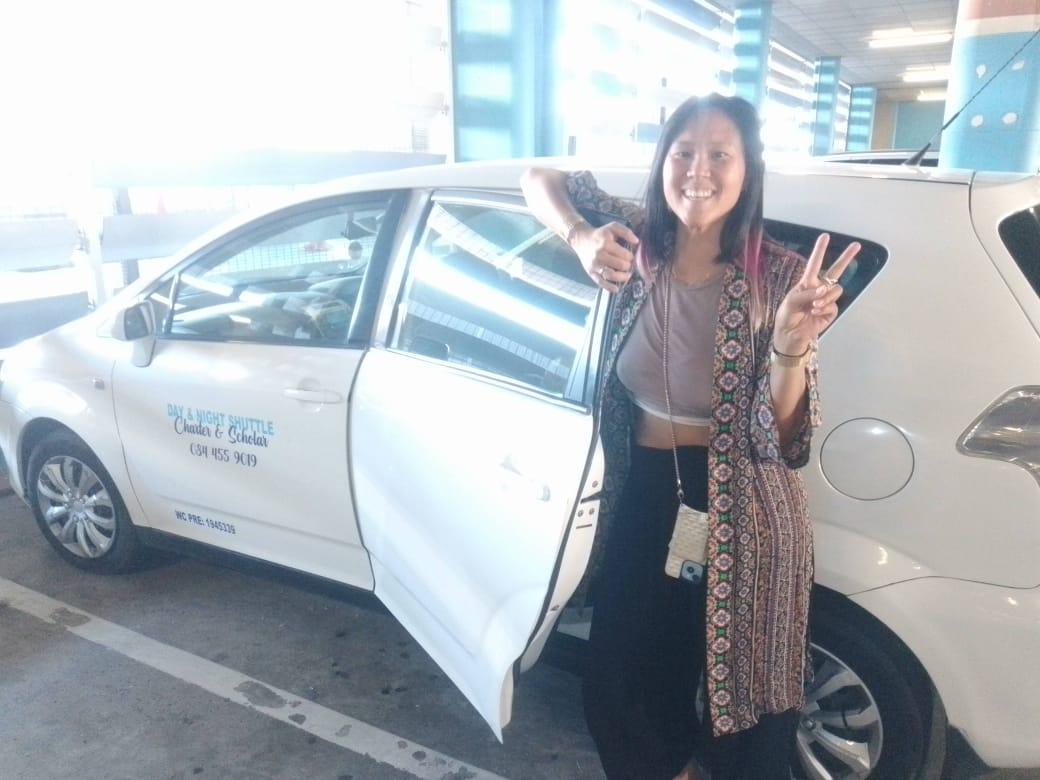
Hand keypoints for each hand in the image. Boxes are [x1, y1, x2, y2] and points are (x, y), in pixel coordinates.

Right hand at [570, 221, 638, 292]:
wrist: (581, 240)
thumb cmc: (600, 234)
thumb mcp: (613, 227)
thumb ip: (626, 232)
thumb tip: (637, 242)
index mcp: (606, 243)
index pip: (624, 254)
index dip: (630, 257)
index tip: (630, 256)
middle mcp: (599, 254)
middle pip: (620, 265)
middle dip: (628, 266)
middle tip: (628, 265)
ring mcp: (595, 265)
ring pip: (611, 275)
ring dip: (622, 277)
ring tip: (627, 275)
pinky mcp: (591, 272)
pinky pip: (601, 282)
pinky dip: (610, 287)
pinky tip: (617, 289)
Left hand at [773, 233, 859, 353]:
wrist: (790, 334)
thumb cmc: (787, 315)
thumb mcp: (792, 301)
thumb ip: (808, 293)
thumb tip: (826, 288)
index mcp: (807, 282)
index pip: (815, 263)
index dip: (820, 250)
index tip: (825, 236)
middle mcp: (819, 288)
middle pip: (836, 270)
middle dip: (846, 257)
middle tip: (857, 245)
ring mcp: (827, 299)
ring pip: (836, 290)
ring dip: (826, 297)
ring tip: (814, 306)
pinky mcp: (831, 311)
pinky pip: (833, 305)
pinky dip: (824, 307)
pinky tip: (815, 312)